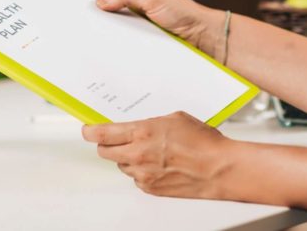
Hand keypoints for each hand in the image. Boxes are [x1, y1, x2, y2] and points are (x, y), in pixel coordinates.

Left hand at [82, 112, 230, 198]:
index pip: (101, 133)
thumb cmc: (203, 142)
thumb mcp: (174, 118)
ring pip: (121, 165)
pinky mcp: (150, 188)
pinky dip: (142, 171)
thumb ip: (150, 122)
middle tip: (115, 139)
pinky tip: (158, 164)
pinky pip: (136, 178)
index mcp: (142, 132)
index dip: (90, 131)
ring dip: (128, 158)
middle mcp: (138, 155)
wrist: (219, 168)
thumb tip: (138, 125)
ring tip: (149, 151)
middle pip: (104, 152)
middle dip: (107, 144)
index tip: (87, 130)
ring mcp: (143, 174)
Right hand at [96, 0, 220, 54]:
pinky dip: (114, 50)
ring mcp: (137, 29)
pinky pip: (123, 47)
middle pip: (106, 12)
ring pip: (113, 32)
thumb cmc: (182, 12)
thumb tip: (99, 1)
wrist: (203, 38)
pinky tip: (104, 56)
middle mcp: (134, 10)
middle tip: (73, 25)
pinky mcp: (142, 45)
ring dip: (102, 36)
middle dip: (92, 17)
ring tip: (84, 43)